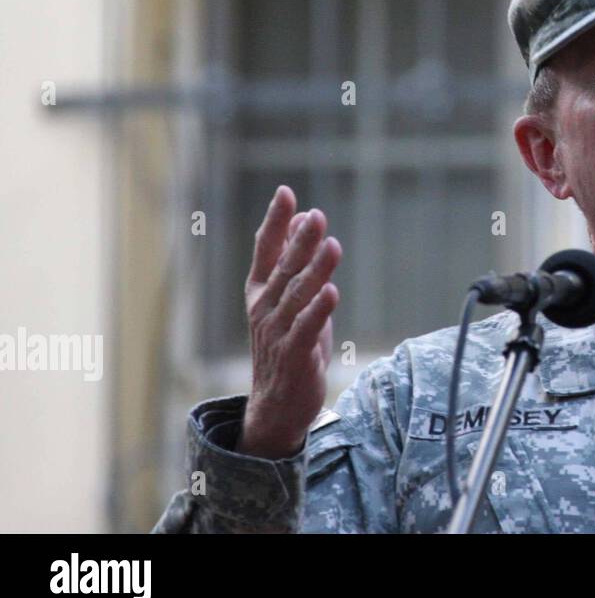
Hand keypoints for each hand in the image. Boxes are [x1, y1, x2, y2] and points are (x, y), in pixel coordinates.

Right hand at [236, 186, 341, 458]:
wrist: (277, 404)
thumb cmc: (288, 343)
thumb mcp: (289, 299)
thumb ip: (294, 261)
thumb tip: (303, 219)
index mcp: (260, 291)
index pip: (265, 249)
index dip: (275, 221)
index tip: (286, 193)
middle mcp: (264, 308)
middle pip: (284, 268)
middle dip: (300, 241)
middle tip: (317, 216)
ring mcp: (276, 332)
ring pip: (297, 295)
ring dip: (315, 270)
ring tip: (332, 245)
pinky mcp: (294, 355)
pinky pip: (306, 328)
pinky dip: (318, 310)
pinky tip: (331, 291)